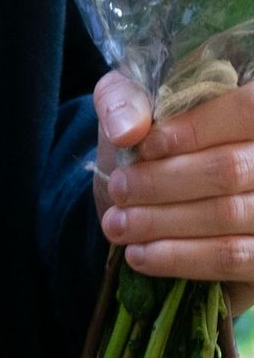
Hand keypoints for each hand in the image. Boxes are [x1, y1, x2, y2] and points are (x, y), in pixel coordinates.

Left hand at [94, 69, 253, 316]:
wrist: (151, 178)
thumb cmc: (147, 129)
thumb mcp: (130, 97)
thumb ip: (124, 99)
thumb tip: (127, 130)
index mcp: (253, 104)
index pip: (245, 109)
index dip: (195, 130)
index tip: (144, 148)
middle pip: (229, 170)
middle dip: (162, 183)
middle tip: (118, 190)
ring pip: (228, 216)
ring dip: (163, 223)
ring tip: (117, 224)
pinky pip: (235, 259)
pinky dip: (182, 259)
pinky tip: (140, 255)